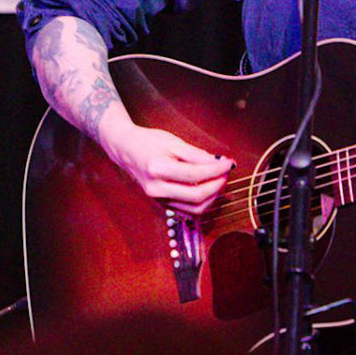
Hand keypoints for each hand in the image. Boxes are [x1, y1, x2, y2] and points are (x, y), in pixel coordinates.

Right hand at [98, 114, 233, 215]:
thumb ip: (197, 155)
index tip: (229, 163)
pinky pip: (187, 212)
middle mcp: (156, 188)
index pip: (196, 175)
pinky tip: (208, 190)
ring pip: (194, 209)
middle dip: (218, 185)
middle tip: (226, 172)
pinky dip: (202, 204)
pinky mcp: (161, 204)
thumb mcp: (173, 142)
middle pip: (197, 196)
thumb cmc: (148, 142)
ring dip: (212, 198)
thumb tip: (220, 164)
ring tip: (219, 181)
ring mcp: (157, 199)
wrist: (126, 149)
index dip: (217, 170)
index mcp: (158, 169)